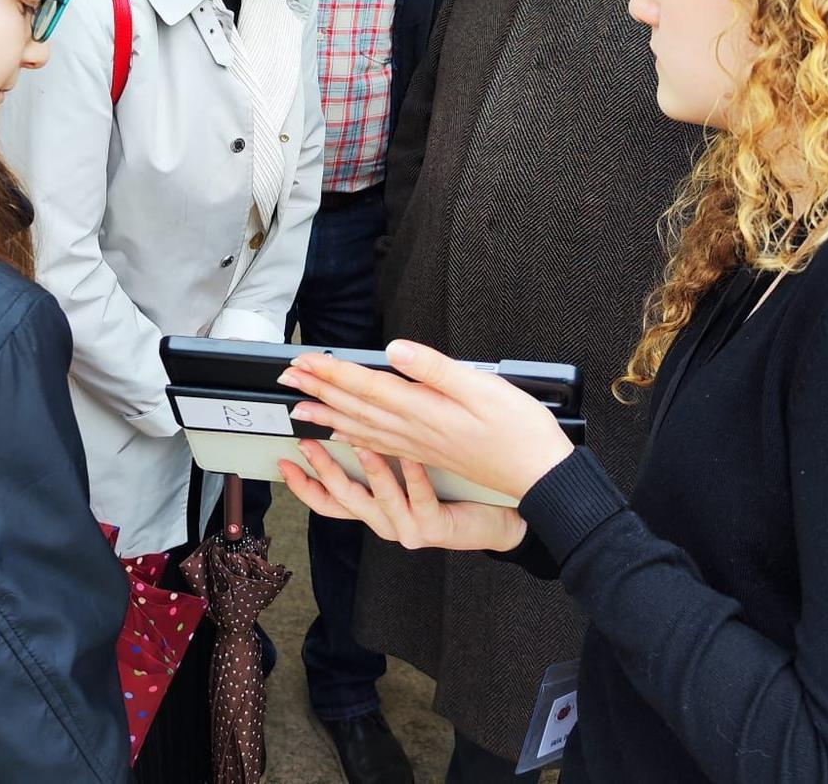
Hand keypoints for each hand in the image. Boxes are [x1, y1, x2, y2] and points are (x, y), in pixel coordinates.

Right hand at [276, 440, 525, 552]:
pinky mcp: (434, 527)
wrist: (497, 521)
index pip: (329, 500)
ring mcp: (408, 528)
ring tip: (360, 443)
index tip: (284, 461)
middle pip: (345, 500)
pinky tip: (413, 456)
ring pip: (379, 500)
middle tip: (308, 443)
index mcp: (376, 508)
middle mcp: (386, 522)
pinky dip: (414, 475)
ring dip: (368, 469)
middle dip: (323, 469)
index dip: (303, 483)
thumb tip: (347, 425)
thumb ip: (378, 458)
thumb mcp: (405, 480)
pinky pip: (421, 498)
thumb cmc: (451, 495)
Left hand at [278, 339, 573, 501]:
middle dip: (318, 389)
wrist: (541, 478)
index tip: (304, 359)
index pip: (366, 386)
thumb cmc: (521, 433)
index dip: (331, 371)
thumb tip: (396, 351)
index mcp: (425, 410)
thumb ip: (436, 370)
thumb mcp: (484, 390)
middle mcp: (415, 431)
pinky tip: (344, 433)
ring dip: (328, 414)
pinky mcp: (429, 454)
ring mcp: (420, 446)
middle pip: (356, 406)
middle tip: (287, 377)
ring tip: (299, 406)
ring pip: (362, 427)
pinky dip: (355, 435)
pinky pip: (380, 444)